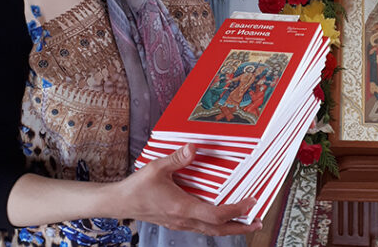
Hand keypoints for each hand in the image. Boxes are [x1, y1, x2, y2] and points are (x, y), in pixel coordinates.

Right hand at [111, 144, 261, 234]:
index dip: (236, 210)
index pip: (216, 215)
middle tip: (258, 221)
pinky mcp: (178, 221)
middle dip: (241, 226)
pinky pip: (202, 226)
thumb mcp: (156, 168)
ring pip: (211, 230)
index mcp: (182, 207)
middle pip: (218, 229)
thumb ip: (177, 158)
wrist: (120, 203)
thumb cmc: (137, 187)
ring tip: (246, 221)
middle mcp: (184, 218)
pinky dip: (216, 224)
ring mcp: (181, 222)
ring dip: (230, 227)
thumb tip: (193, 148)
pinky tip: (221, 217)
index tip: (251, 202)